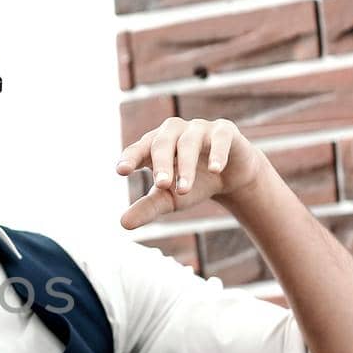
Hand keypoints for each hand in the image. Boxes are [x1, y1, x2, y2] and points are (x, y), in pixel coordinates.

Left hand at [116, 117, 266, 230]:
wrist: (230, 177)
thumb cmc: (192, 184)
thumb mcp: (169, 199)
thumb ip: (147, 208)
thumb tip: (124, 224)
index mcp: (154, 146)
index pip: (138, 149)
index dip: (130, 158)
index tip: (122, 171)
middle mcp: (173, 132)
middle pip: (161, 144)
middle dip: (161, 164)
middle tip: (161, 185)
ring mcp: (198, 128)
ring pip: (188, 143)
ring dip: (186, 166)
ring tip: (184, 189)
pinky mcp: (224, 131)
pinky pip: (219, 138)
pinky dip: (217, 153)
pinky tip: (215, 169)